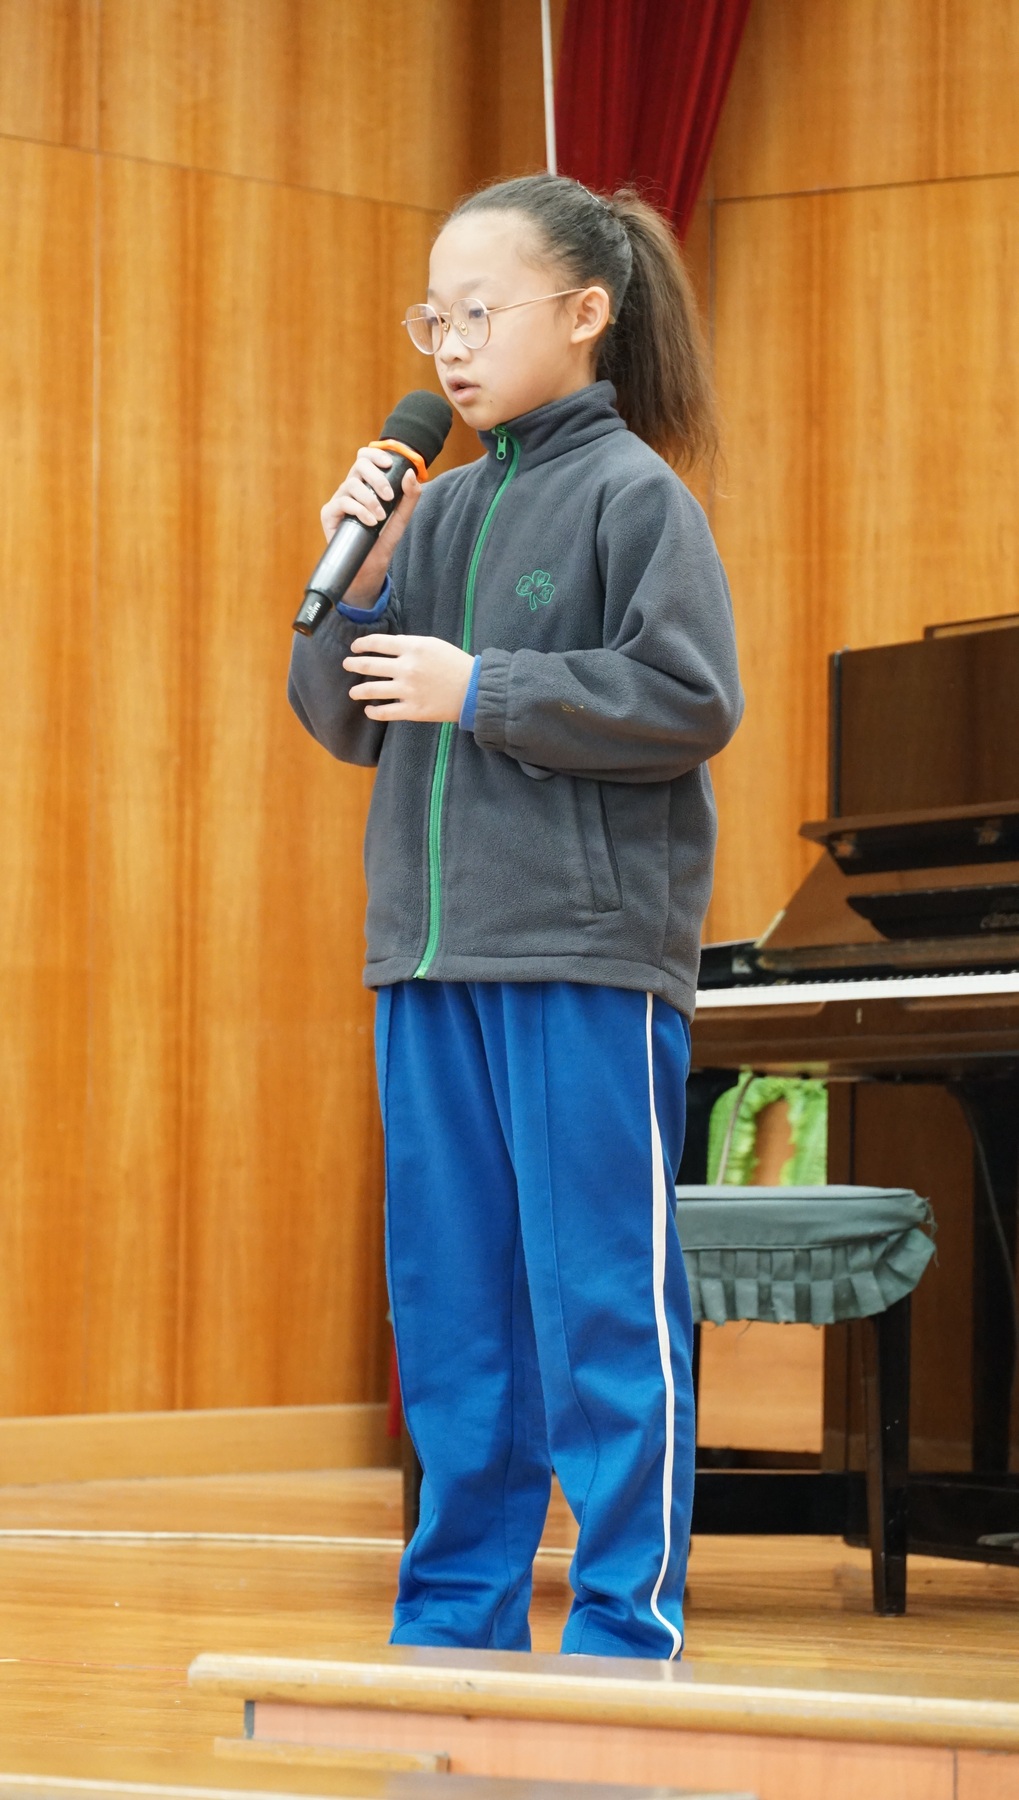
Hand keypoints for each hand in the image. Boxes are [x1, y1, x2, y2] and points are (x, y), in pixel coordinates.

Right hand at [320, 447, 420, 605]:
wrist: (369, 567)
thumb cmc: (383, 541)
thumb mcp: (402, 518)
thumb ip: (410, 497)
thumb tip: (410, 473)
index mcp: (366, 484)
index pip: (366, 457)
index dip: (376, 454)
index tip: (389, 463)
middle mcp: (351, 488)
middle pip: (359, 465)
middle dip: (377, 478)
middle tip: (389, 496)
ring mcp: (339, 500)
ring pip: (352, 484)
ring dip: (370, 499)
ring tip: (380, 518)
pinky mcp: (329, 514)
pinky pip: (342, 502)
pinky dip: (359, 511)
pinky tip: (370, 522)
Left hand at [344, 635, 475, 721]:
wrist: (473, 690)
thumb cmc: (455, 664)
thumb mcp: (433, 645)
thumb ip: (409, 645)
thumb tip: (387, 648)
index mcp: (412, 648)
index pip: (377, 643)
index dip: (362, 645)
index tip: (355, 648)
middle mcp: (407, 668)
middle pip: (369, 665)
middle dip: (354, 665)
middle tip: (347, 665)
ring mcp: (408, 690)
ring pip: (372, 690)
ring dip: (358, 691)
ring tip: (353, 692)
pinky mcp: (412, 710)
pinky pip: (385, 712)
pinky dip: (373, 712)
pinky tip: (369, 710)